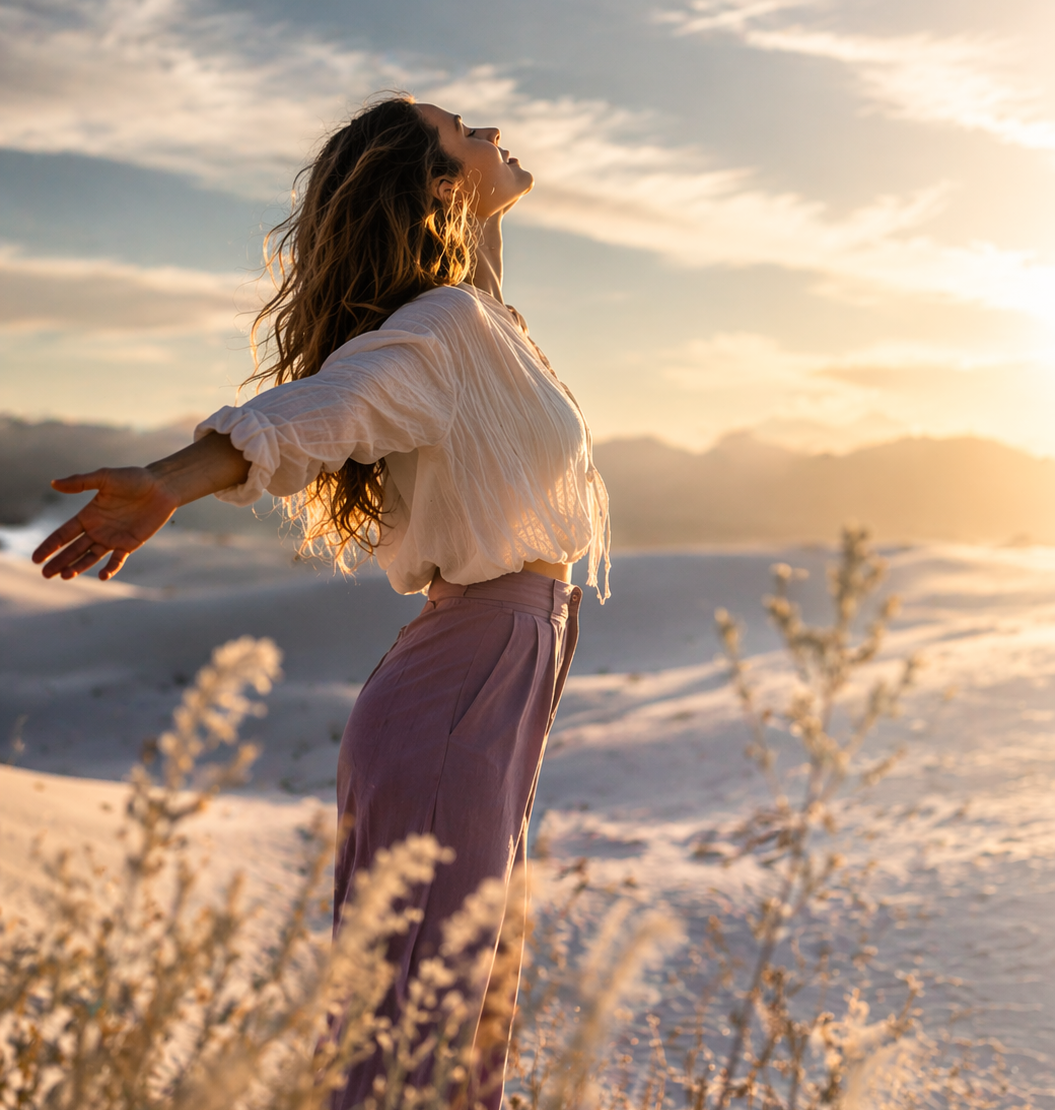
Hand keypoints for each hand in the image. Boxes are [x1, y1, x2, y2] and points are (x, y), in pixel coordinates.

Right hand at [32, 467, 179, 580]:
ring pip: (91, 557)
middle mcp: (97, 529)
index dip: (50, 546)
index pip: (63, 534)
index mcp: (88, 515)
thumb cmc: (133, 479)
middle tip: (46, 574)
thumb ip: (80, 482)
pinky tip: (102, 577)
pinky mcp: (129, 544)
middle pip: (74, 549)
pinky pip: (117, 560)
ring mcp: (113, 538)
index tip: (36, 558)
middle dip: (59, 561)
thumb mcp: (105, 477)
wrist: (161, 486)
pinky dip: (110, 569)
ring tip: (66, 576)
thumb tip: (54, 483)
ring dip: (79, 567)